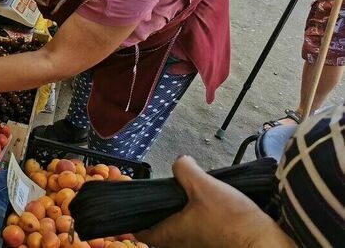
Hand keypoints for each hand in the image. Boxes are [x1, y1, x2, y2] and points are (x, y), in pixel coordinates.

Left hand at [136, 156, 294, 247]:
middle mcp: (179, 245)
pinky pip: (197, 232)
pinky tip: (209, 206)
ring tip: (190, 194)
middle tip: (168, 190)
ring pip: (180, 229)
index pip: (140, 228)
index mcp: (168, 235)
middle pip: (160, 227)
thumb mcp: (203, 185)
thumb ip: (184, 169)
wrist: (266, 244)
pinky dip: (198, 219)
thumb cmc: (233, 222)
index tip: (137, 199)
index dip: (135, 213)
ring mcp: (196, 247)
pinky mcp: (213, 245)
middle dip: (161, 209)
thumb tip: (181, 162)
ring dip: (182, 213)